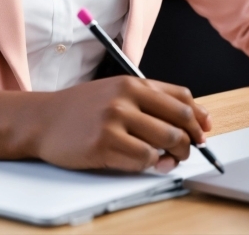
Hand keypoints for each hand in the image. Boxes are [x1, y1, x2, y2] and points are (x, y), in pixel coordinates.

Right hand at [35, 76, 210, 172]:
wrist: (44, 119)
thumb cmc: (82, 109)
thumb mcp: (115, 92)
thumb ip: (150, 101)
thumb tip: (194, 119)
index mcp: (132, 82)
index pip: (181, 98)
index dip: (199, 117)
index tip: (204, 131)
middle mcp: (126, 96)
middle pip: (180, 120)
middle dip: (191, 140)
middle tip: (186, 151)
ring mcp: (115, 119)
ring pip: (167, 141)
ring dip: (173, 156)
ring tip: (165, 160)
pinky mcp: (105, 142)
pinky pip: (144, 159)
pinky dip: (150, 165)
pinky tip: (142, 162)